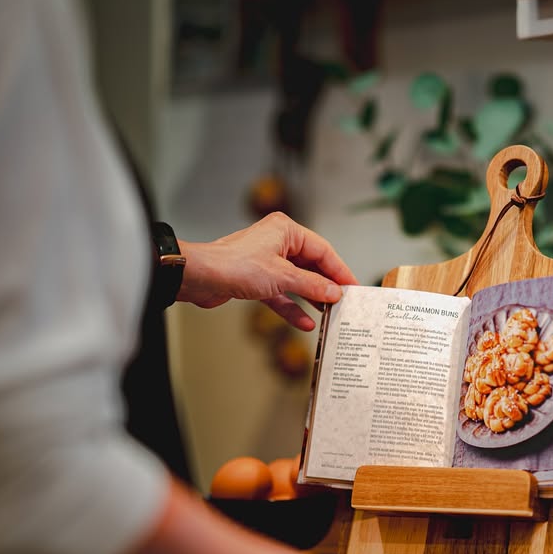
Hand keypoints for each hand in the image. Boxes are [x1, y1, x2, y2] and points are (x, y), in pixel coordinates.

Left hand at [176, 212, 358, 330]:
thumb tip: (334, 292)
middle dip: (326, 287)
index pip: (323, 251)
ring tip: (329, 314)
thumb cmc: (233, 265)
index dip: (340, 271)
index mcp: (286, 231)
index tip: (353, 288)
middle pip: (311, 266)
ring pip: (297, 282)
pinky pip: (282, 295)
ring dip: (311, 299)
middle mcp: (278, 243)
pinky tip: (306, 323)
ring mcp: (267, 262)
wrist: (199, 278)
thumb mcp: (281, 277)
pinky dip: (293, 308)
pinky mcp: (257, 280)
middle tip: (344, 303)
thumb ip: (311, 285)